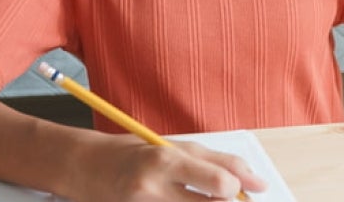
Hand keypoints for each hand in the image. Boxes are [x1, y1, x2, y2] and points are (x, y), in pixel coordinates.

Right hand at [71, 134, 266, 200]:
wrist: (84, 168)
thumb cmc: (134, 154)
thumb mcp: (176, 148)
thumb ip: (219, 163)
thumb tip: (259, 184)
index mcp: (165, 162)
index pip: (220, 184)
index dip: (238, 189)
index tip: (238, 189)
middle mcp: (152, 190)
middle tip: (221, 197)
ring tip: (193, 199)